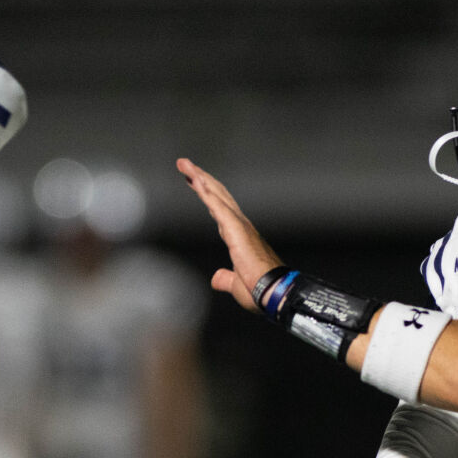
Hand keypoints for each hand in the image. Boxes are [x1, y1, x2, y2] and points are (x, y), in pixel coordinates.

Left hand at [176, 158, 283, 312]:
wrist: (273, 294)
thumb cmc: (259, 290)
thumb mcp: (235, 284)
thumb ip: (224, 278)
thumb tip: (217, 279)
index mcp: (238, 235)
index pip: (219, 208)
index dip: (206, 193)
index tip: (193, 181)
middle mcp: (240, 225)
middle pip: (217, 195)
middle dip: (200, 178)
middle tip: (184, 164)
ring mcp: (239, 226)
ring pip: (217, 195)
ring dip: (200, 178)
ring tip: (185, 164)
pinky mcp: (238, 231)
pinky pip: (219, 208)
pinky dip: (208, 193)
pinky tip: (197, 180)